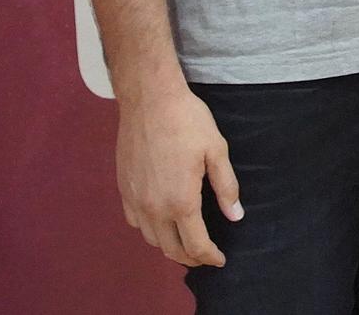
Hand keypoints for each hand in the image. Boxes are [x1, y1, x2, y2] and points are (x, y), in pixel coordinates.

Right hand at [116, 84, 241, 267]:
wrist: (149, 99)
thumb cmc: (186, 120)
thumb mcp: (216, 150)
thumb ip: (226, 187)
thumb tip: (235, 216)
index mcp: (181, 201)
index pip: (196, 245)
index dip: (210, 257)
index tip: (220, 259)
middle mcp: (154, 207)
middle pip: (171, 249)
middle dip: (190, 258)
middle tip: (205, 256)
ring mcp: (135, 199)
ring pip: (151, 238)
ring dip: (169, 245)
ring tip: (184, 240)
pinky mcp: (123, 188)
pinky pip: (134, 221)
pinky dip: (149, 229)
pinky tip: (160, 219)